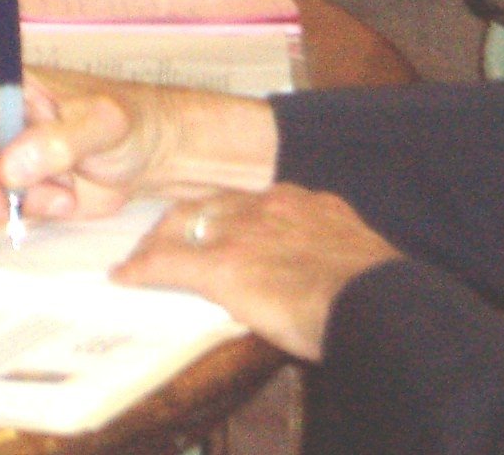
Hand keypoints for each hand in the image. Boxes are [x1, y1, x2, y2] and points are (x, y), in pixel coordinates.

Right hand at [0, 49, 276, 228]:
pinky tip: (55, 197)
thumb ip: (59, 142)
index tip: (1, 204)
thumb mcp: (103, 125)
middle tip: (54, 195)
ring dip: (18, 204)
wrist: (144, 152)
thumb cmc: (127, 123)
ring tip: (63, 190)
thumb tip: (8, 169)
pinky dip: (20, 214)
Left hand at [112, 186, 398, 361]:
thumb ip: (332, 256)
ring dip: (163, 240)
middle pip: (213, 203)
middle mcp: (269, 206)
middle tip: (167, 236)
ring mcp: (243, 231)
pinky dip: (144, 268)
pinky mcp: (222, 264)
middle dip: (187, 218)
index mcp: (305, 203)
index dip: (230, 215)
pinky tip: (126, 278)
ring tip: (145, 257)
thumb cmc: (378, 293)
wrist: (376, 302)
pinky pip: (169, 263)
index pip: (253, 201)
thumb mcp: (356, 258)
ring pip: (186, 223)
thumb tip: (332, 279)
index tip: (222, 228)